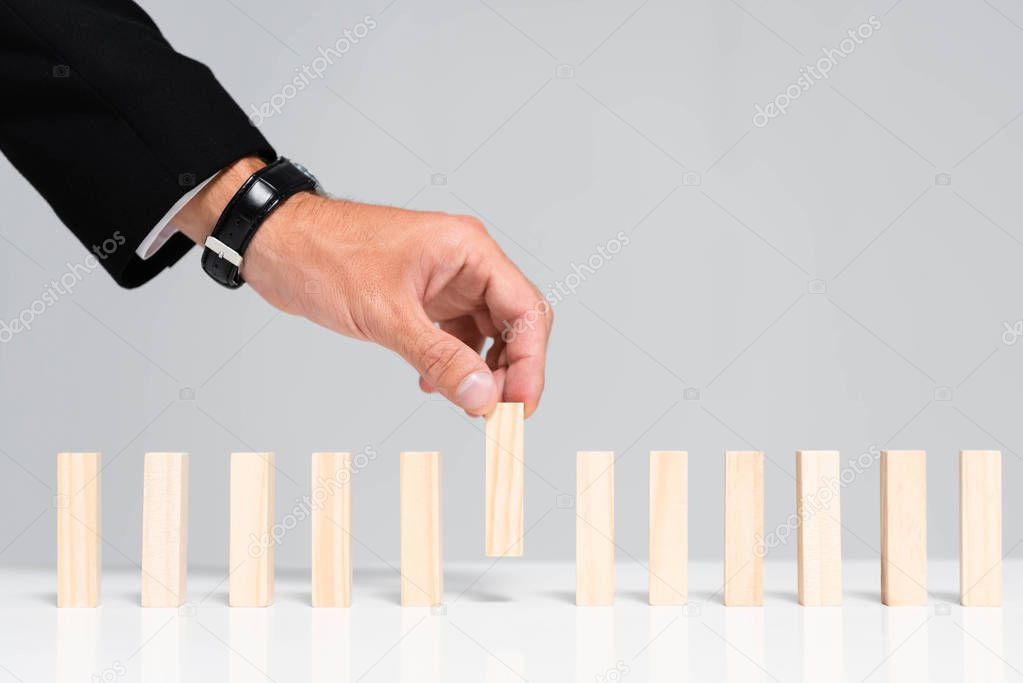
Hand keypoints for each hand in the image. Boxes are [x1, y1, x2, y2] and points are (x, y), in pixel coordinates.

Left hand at [174, 157, 551, 416]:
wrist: (277, 244)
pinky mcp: (426, 298)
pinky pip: (458, 336)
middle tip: (496, 412)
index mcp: (469, 250)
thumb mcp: (386, 314)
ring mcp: (446, 281)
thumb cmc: (324, 254)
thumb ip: (439, 358)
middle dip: (512, 369)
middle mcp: (465, 263)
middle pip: (515, 322)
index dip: (531, 362)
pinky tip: (434, 385)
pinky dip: (455, 364)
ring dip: (484, 371)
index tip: (519, 405)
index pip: (525, 309)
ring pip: (489, 332)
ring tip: (468, 402)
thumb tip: (482, 396)